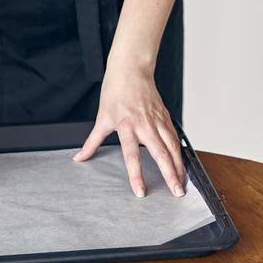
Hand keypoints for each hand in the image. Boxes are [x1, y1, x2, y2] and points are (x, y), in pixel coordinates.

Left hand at [72, 61, 185, 198]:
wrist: (131, 69)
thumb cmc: (115, 91)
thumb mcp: (101, 117)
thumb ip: (92, 142)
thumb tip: (79, 158)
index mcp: (126, 126)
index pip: (132, 156)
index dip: (136, 175)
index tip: (140, 191)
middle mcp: (145, 124)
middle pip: (160, 153)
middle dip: (170, 175)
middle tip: (176, 193)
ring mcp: (158, 120)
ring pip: (173, 147)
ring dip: (179, 167)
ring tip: (181, 184)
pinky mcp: (166, 117)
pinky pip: (175, 138)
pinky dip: (180, 153)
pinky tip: (182, 164)